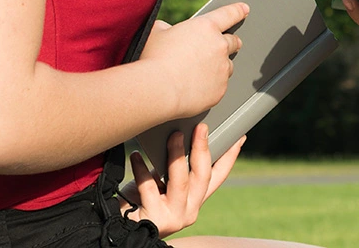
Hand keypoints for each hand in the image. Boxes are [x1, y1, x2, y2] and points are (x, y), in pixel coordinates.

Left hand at [119, 124, 245, 237]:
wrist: (119, 231)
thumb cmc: (140, 202)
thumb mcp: (163, 185)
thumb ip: (175, 169)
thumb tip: (181, 135)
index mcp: (195, 200)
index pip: (219, 176)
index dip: (230, 157)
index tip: (239, 137)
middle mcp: (189, 210)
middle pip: (203, 176)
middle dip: (203, 149)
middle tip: (201, 127)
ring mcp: (174, 216)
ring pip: (181, 181)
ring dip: (177, 155)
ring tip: (173, 135)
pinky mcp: (155, 218)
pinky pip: (149, 188)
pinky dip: (142, 169)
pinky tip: (136, 155)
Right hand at [139, 3, 248, 118]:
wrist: (157, 89)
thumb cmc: (152, 60)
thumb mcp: (156, 33)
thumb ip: (167, 28)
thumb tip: (166, 30)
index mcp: (206, 27)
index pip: (228, 14)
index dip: (238, 10)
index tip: (244, 9)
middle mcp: (219, 46)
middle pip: (233, 42)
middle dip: (230, 43)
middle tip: (220, 47)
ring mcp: (222, 69)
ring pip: (227, 66)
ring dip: (219, 66)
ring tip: (200, 72)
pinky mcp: (220, 89)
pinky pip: (220, 86)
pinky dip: (212, 86)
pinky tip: (196, 87)